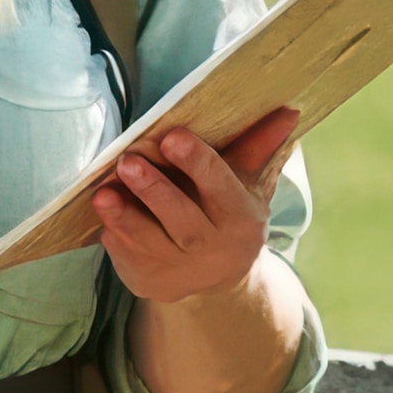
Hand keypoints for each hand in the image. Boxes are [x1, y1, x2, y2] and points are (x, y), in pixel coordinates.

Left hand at [92, 107, 299, 305]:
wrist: (218, 282)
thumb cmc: (229, 216)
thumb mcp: (249, 185)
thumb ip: (259, 146)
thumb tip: (289, 109)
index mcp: (240, 218)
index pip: (220, 187)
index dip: (197, 162)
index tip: (172, 136)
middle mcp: (213, 249)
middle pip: (182, 220)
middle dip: (154, 190)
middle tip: (127, 161)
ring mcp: (180, 271)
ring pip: (149, 243)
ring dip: (124, 216)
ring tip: (103, 192)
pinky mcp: (149, 283)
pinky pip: (127, 258)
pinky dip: (114, 235)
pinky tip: (104, 213)